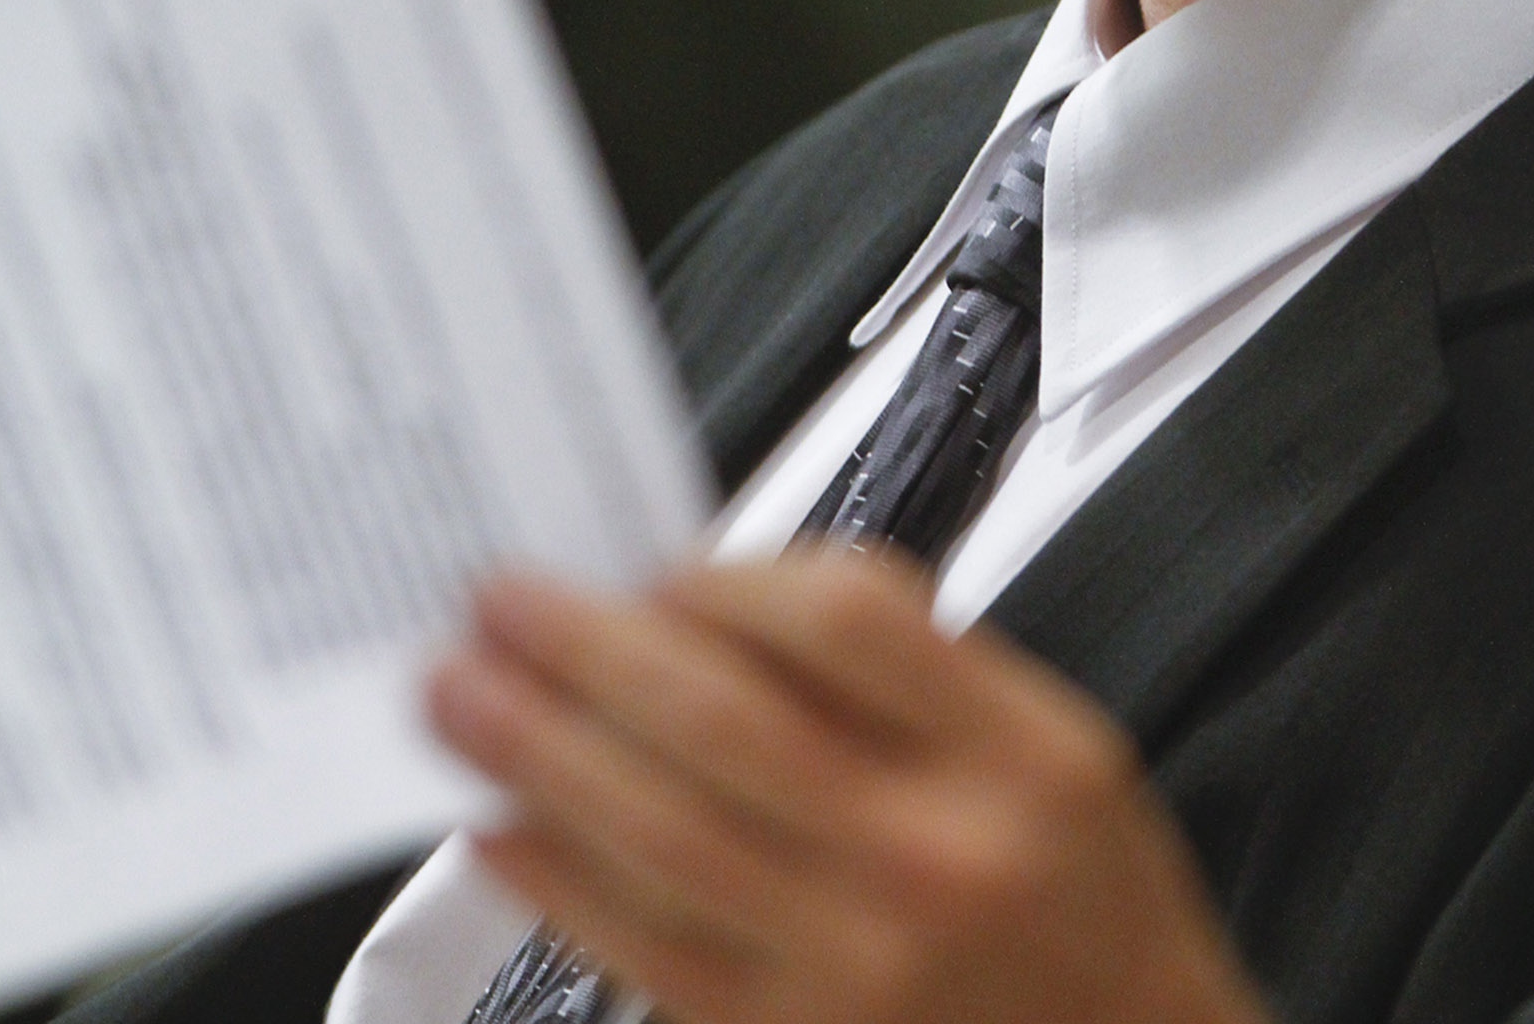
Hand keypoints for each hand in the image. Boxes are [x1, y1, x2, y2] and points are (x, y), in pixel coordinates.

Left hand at [425, 547, 1272, 1023]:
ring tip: (455, 695)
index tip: (655, 562)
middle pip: (724, 723)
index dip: (729, 578)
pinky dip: (561, 884)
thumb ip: (914, 666)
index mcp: (1014, 754)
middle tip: (493, 598)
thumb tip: (720, 596)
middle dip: (585, 649)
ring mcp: (855, 970)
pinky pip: (648, 954)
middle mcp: (933, 860)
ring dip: (538, 756)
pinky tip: (500, 827)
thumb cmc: (1078, 898)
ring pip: (663, 839)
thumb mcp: (1056, 741)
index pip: (845, 619)